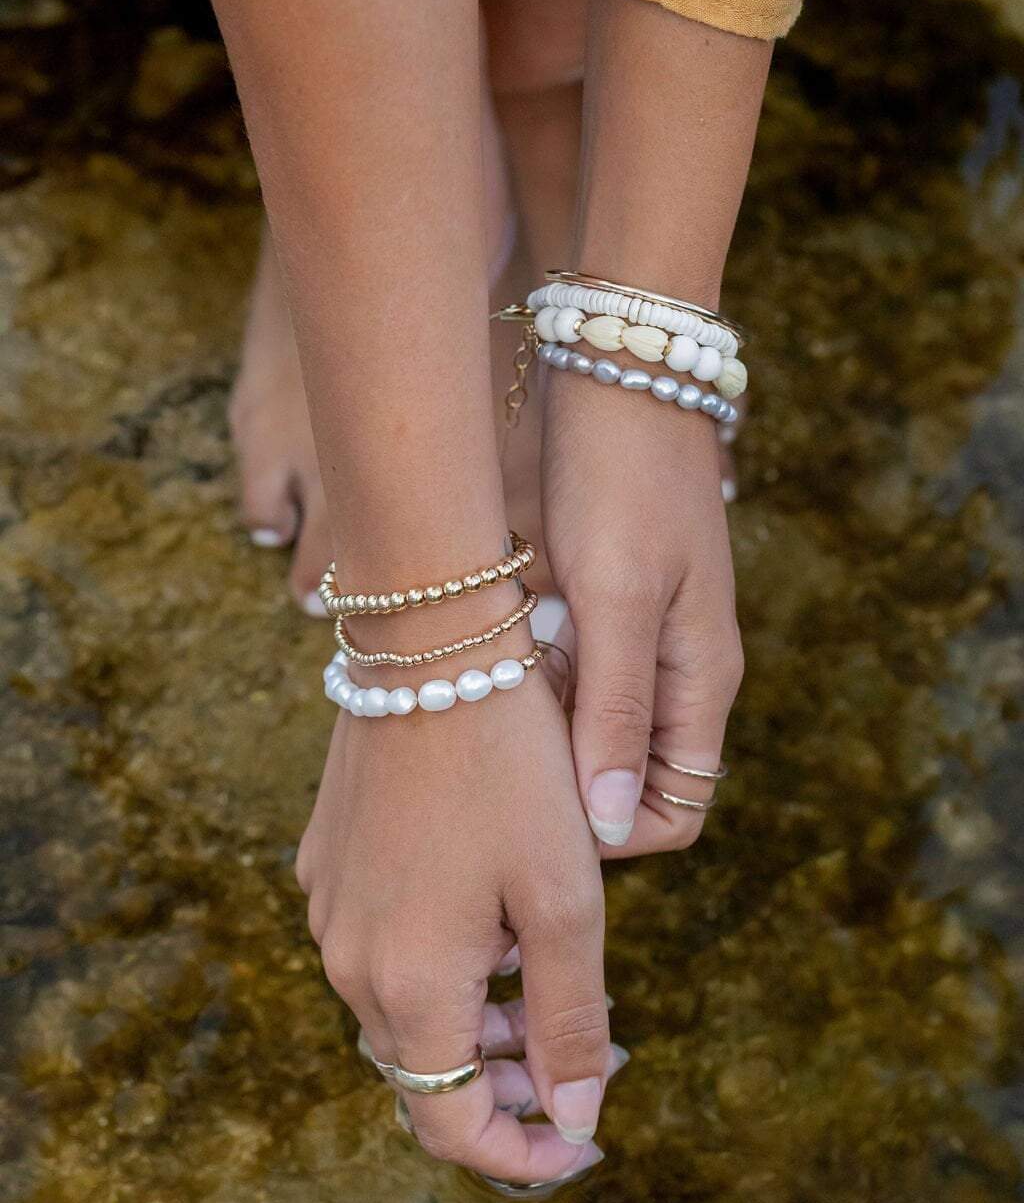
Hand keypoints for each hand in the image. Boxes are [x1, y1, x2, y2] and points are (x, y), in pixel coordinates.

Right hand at [296, 667, 610, 1181]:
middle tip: (579, 1053)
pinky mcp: (329, 862)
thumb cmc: (511, 771)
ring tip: (541, 987)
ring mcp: (329, 907)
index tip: (581, 1141)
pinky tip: (489, 918)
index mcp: (408, 982)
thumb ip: (569, 1018)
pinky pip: (379, 946)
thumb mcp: (565, 900)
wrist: (429, 647)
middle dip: (500, 1083)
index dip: (518, 1153)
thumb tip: (576, 1114)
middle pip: (420, 1069)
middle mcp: (349, 959)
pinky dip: (436, 965)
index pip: (449, 1124)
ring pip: (399, 1008)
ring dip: (470, 1022)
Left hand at [542, 366, 743, 856]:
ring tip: (489, 687)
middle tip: (498, 745)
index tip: (536, 800)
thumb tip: (612, 824)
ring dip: (543, 727)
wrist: (615, 373)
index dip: (609, 830)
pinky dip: (535, 680)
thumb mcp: (616, 598)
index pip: (676, 813)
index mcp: (702, 685)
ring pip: (593, 732)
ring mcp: (646, 644)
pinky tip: (494, 648)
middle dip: (564, 780)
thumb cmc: (620, 479)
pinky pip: (575, 680)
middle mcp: (680, 677)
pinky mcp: (610, 611)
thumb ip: (617, 710)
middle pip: (629, 780)